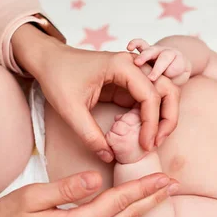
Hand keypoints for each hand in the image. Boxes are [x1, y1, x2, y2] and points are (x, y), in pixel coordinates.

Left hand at [13, 25, 180, 160]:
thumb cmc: (57, 76)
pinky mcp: (128, 85)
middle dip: (168, 118)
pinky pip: (148, 100)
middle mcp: (133, 66)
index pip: (150, 95)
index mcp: (122, 66)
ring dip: (163, 117)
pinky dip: (150, 117)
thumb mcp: (69, 109)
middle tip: (157, 142)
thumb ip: (89, 134)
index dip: (151, 123)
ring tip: (154, 140)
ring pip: (163, 94)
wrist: (48, 61)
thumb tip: (108, 156)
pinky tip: (142, 134)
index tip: (145, 145)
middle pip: (167, 89)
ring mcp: (132, 75)